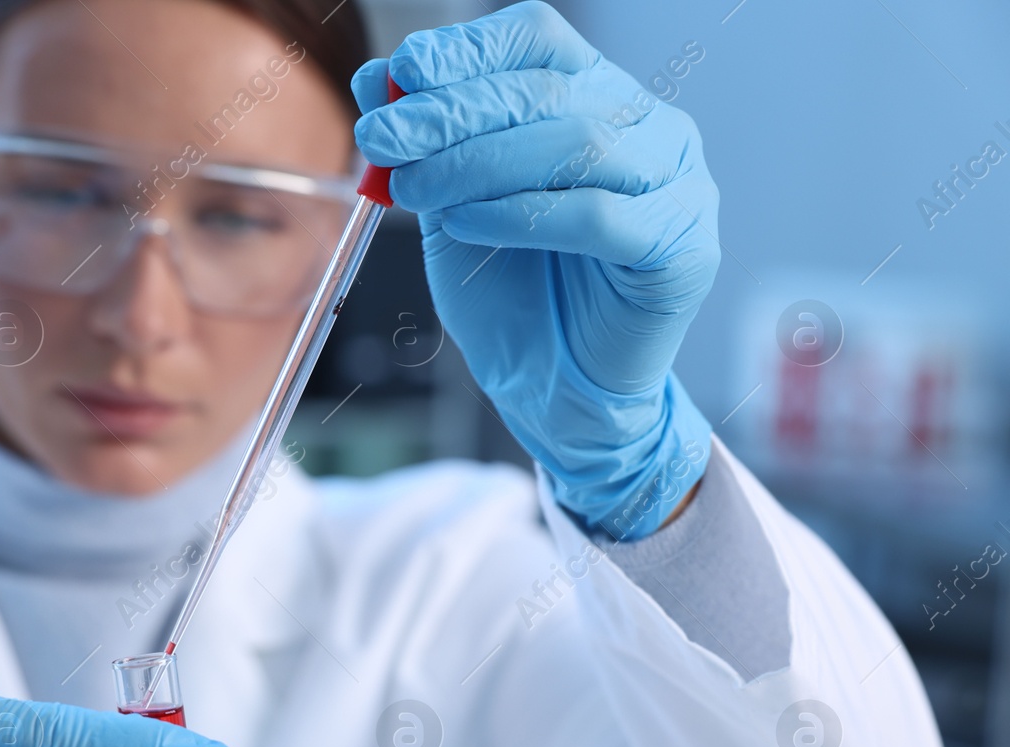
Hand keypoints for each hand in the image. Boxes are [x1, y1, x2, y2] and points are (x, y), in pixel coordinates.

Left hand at [353, 2, 716, 538]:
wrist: (556, 389)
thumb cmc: (514, 295)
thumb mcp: (452, 206)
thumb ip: (427, 145)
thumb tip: (379, 80)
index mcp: (597, 98)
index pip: (538, 41)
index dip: (467, 50)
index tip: (401, 73)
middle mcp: (649, 127)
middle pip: (547, 92)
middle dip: (452, 112)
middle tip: (383, 138)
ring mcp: (677, 184)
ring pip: (577, 145)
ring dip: (478, 163)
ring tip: (416, 189)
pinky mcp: (683, 247)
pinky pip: (598, 215)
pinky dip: (522, 214)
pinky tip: (468, 223)